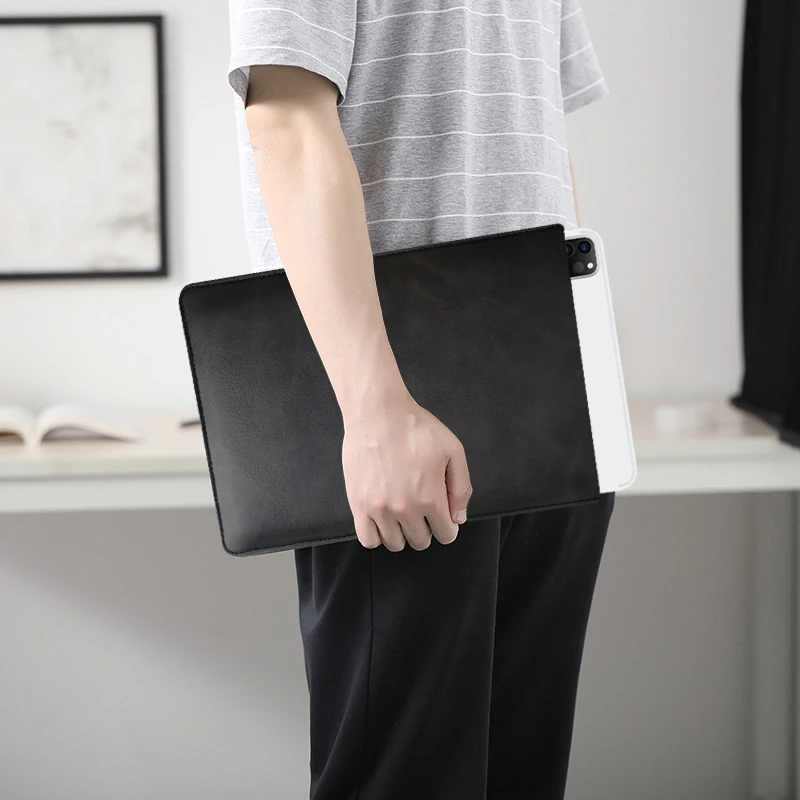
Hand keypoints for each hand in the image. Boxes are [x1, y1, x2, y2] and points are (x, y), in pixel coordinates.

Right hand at [342, 391, 472, 550]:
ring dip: (402, 532)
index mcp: (431, 497)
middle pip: (421, 541)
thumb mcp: (453, 450)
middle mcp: (406, 508)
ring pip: (395, 544)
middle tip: (421, 508)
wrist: (378, 412)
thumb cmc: (416, 427)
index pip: (446, 534)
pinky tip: (383, 520)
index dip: (448, 526)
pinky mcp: (359, 504)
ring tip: (401, 512)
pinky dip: (377, 535)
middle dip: (426, 528)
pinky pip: (368, 539)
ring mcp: (379, 509)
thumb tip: (458, 518)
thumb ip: (461, 487)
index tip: (442, 515)